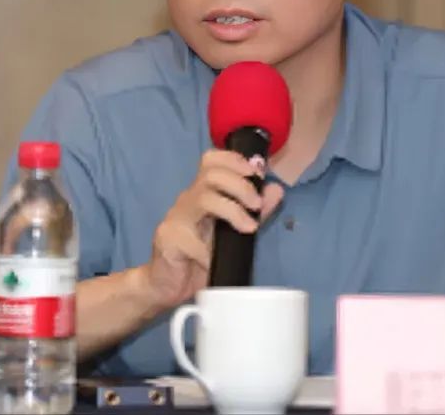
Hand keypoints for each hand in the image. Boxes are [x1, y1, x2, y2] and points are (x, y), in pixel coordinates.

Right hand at [144, 149, 283, 308]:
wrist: (167, 285)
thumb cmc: (200, 257)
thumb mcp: (233, 234)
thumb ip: (254, 212)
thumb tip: (276, 190)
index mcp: (203, 194)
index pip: (212, 161)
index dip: (234, 159)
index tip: (256, 172)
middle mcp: (188, 200)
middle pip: (210, 174)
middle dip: (240, 185)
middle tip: (257, 204)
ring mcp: (176, 218)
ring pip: (203, 199)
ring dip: (231, 209)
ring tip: (249, 227)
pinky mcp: (168, 239)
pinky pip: (192, 241)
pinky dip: (209, 252)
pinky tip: (215, 262)